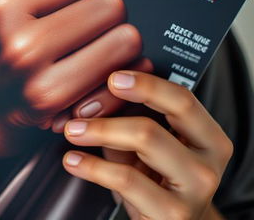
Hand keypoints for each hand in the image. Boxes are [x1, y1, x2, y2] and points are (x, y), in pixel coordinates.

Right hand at [0, 0, 149, 158]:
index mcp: (3, 5)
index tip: (85, 2)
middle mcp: (19, 38)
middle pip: (110, 5)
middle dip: (109, 17)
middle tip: (94, 30)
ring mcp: (37, 74)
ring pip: (125, 40)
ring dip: (119, 46)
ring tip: (98, 53)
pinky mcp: (55, 106)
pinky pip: (119, 78)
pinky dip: (119, 77)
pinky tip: (98, 79)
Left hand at [62, 70, 232, 219]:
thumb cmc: (157, 177)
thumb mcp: (149, 144)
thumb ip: (132, 117)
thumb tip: (96, 93)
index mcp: (208, 137)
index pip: (182, 99)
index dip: (146, 84)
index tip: (114, 78)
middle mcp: (208, 162)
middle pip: (155, 122)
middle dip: (110, 110)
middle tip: (81, 107)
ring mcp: (195, 191)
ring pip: (143, 142)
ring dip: (100, 132)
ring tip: (73, 131)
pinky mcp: (174, 215)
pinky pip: (126, 180)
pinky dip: (93, 166)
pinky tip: (75, 160)